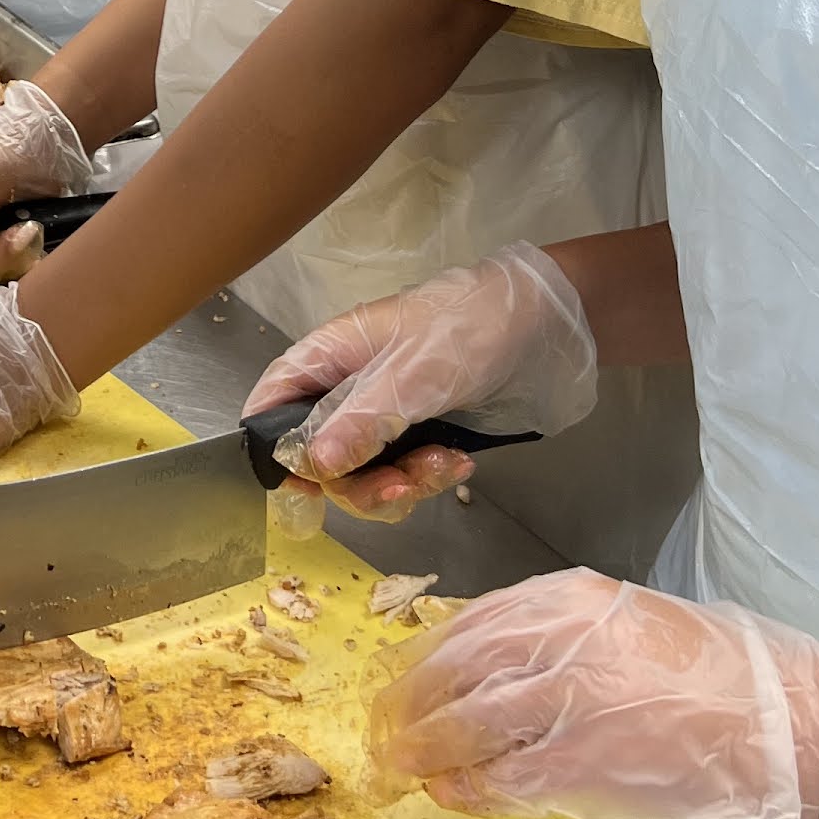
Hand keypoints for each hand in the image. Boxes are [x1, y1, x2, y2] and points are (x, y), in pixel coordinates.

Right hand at [240, 245, 597, 518]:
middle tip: (400, 486)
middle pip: (318, 457)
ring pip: (361, 476)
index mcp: (331, 356)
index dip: (274, 449)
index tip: (302, 489)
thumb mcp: (415, 374)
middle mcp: (348, 389)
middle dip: (357, 482)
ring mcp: (385, 416)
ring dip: (400, 485)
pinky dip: (428, 480)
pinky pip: (402, 478)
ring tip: (443, 466)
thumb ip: (363, 420)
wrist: (545, 328)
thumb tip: (313, 465)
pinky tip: (459, 463)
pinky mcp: (419, 437)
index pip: (273, 402)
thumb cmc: (470, 329)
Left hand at [371, 569, 818, 818]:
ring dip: (426, 752)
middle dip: (408, 707)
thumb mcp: (626, 624)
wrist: (789, 727)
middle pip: (453, 672)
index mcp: (569, 598)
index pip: (467, 624)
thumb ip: (556, 636)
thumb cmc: (718, 677)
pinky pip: (502, 779)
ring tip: (404, 769)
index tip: (398, 682)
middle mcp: (558, 639)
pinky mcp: (584, 764)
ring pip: (466, 725)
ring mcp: (568, 702)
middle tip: (384, 734)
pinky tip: (454, 796)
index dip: (422, 661)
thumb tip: (484, 667)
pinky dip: (468, 789)